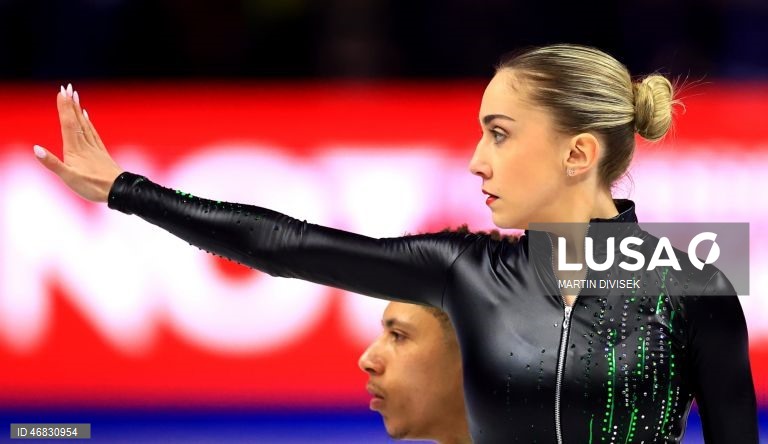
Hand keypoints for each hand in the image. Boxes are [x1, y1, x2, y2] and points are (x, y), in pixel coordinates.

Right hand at [34, 84, 123, 202]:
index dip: (64, 108)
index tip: (61, 92)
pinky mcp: (101, 153)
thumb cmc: (93, 186)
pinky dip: (88, 123)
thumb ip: (53, 163)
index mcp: (75, 149)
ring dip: (78, 110)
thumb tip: (36, 149)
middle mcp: (85, 145)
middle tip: (67, 87)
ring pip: (85, 125)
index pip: (68, 124)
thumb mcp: (69, 178)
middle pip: (76, 121)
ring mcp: (94, 148)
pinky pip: (93, 134)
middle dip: (70, 104)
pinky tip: (87, 117)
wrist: (119, 190)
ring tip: (75, 97)